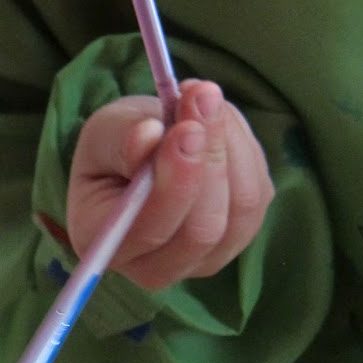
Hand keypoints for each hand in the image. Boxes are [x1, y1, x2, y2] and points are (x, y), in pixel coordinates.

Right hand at [66, 79, 273, 288]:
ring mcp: (204, 258)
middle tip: (203, 96)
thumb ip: (122, 138)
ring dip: (231, 145)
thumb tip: (150, 135)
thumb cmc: (113, 147)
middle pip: (203, 227)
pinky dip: (244, 148)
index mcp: (109, 246)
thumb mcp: (104, 133)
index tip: (185, 128)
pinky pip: (258, 194)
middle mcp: (157, 267)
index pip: (150, 230)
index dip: (175, 181)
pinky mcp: (240, 235)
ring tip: (204, 98)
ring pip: (241, 209)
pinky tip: (219, 122)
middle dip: (211, 157)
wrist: (139, 154)